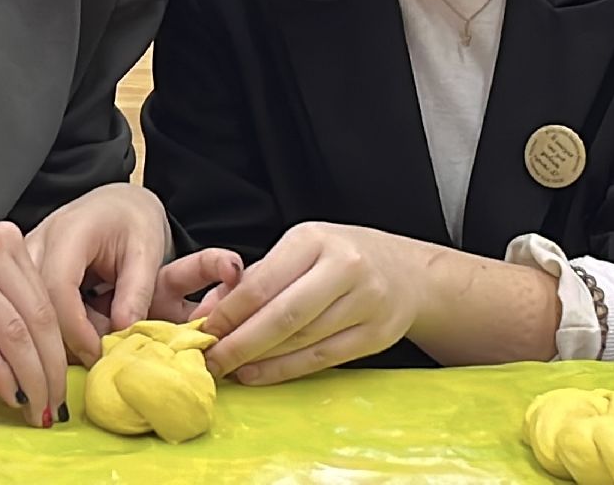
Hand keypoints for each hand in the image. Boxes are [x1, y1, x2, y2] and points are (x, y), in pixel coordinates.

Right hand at [0, 221, 65, 424]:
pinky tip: (7, 393)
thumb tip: (34, 350)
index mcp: (0, 237)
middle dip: (52, 368)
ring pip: (11, 333)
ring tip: (36, 406)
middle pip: (36, 317)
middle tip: (56, 403)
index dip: (62, 345)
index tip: (65, 377)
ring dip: (30, 378)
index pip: (46, 298)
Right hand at [26, 183, 241, 366]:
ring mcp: (24, 259)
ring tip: (98, 328)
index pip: (58, 289)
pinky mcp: (21, 273)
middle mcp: (37, 243)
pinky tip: (84, 323)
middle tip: (102, 350)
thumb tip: (120, 335)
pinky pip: (28, 311)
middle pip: (35, 306)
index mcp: (69, 232)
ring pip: (27, 314)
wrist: (117, 203)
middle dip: (67, 340)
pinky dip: (56, 328)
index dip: (77, 331)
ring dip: (61, 336)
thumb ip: (137, 292)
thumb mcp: (148, 251)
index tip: (99, 355)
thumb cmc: (134, 221)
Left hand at [196, 222, 426, 386]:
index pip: (264, 281)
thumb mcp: (302, 248)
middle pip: (283, 315)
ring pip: (301, 340)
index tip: (206, 330)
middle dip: (240, 343)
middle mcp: (343, 268)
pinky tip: (260, 374)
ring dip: (260, 360)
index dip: (230, 311)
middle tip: (211, 361)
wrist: (407, 272)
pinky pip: (322, 358)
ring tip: (231, 369)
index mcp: (315, 239)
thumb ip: (258, 277)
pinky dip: (286, 370)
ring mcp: (365, 302)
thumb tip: (212, 310)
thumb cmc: (343, 257)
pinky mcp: (376, 335)